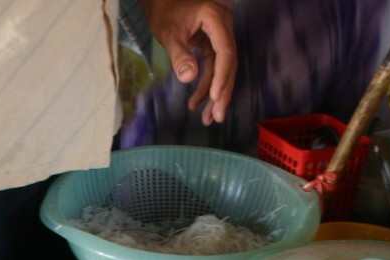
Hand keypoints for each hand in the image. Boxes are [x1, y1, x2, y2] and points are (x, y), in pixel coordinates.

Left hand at [142, 0, 235, 124]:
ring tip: (208, 118)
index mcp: (215, 18)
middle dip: (221, 92)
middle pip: (228, 64)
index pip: (225, 51)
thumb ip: (179, 54)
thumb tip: (188, 77)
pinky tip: (197, 102)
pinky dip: (207, 86)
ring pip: (222, 70)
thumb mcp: (168, 32)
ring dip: (215, 94)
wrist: (162, 0)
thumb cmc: (164, 11)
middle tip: (217, 117)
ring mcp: (220, 36)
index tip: (215, 97)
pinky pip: (213, 68)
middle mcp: (224, 27)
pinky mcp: (213, 44)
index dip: (221, 76)